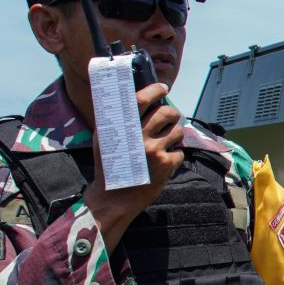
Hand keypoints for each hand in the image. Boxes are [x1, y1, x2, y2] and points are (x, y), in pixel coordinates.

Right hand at [85, 83, 184, 250]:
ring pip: (177, 131)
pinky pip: (180, 152)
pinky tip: (162, 163)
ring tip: (165, 143)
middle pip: (166, 113)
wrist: (114, 197)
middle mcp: (137, 136)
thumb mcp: (103, 139)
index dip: (154, 90)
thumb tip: (130, 98)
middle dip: (172, 114)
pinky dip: (174, 157)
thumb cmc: (109, 166)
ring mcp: (153, 150)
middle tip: (170, 118)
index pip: (141, 99)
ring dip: (174, 135)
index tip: (163, 88)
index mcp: (121, 127)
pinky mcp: (166, 164)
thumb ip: (116, 120)